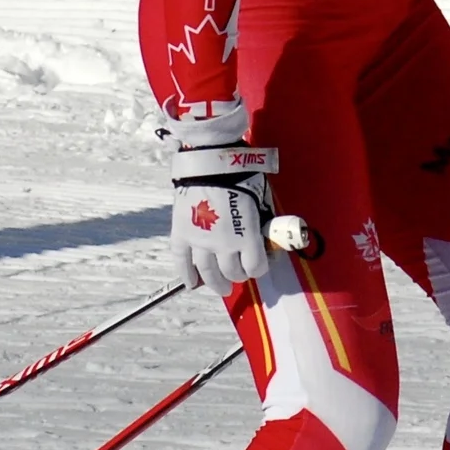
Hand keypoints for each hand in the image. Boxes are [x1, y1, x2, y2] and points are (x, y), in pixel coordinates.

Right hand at [163, 104, 311, 293]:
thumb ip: (263, 224)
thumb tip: (267, 237)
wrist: (211, 162)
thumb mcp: (262, 201)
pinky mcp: (181, 234)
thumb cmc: (242, 177)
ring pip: (209, 272)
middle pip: (233, 272)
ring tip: (222, 288)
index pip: (256, 267)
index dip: (261, 267)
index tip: (262, 262)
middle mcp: (223, 245)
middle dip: (240, 275)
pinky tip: (192, 284)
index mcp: (247, 237)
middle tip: (240, 274)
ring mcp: (200, 242)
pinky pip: (182, 261)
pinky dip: (187, 275)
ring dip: (216, 283)